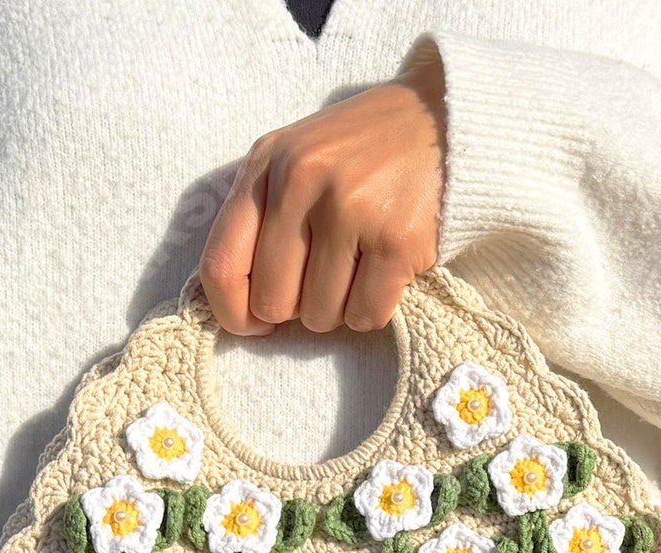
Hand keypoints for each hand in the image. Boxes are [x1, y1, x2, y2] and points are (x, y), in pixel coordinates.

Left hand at [200, 50, 445, 335]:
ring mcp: (349, 209)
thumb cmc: (359, 154)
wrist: (439, 120)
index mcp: (265, 165)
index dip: (233, 313)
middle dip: (296, 309)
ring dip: (338, 309)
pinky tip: (384, 277)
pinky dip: (372, 311)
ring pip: (319, 315)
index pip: (220, 267)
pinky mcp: (396, 239)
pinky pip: (365, 315)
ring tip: (357, 269)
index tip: (255, 324)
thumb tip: (244, 311)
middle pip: (272, 303)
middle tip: (323, 282)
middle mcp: (300, 182)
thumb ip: (260, 219)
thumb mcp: (294, 161)